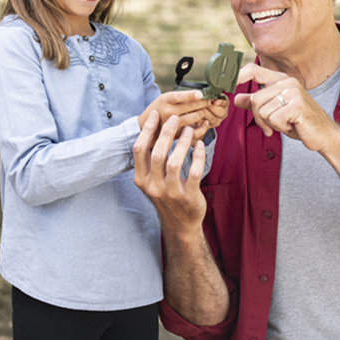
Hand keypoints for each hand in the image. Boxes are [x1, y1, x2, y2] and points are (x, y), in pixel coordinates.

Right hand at [133, 111, 207, 233]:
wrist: (180, 224)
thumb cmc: (166, 196)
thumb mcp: (151, 182)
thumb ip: (150, 163)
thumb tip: (153, 132)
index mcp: (140, 180)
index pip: (139, 150)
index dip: (146, 131)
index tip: (155, 116)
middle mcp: (152, 186)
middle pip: (157, 153)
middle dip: (166, 133)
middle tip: (174, 118)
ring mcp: (170, 192)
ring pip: (174, 162)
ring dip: (182, 142)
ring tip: (189, 130)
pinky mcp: (188, 196)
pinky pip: (194, 172)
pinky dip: (197, 156)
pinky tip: (200, 145)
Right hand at [141, 90, 219, 134]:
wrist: (145, 126)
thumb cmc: (157, 110)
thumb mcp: (163, 99)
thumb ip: (178, 97)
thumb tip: (198, 94)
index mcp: (165, 100)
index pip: (179, 96)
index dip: (191, 95)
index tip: (200, 94)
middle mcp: (168, 111)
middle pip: (191, 106)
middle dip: (203, 102)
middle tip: (208, 101)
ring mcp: (172, 123)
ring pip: (195, 117)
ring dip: (203, 112)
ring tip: (204, 110)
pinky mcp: (176, 133)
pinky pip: (194, 131)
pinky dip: (202, 127)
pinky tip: (204, 122)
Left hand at [232, 63, 339, 151]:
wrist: (323, 135)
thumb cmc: (298, 122)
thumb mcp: (274, 111)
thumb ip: (256, 104)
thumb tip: (235, 98)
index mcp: (281, 80)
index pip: (253, 70)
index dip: (238, 75)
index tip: (226, 84)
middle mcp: (287, 82)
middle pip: (254, 99)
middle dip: (259, 118)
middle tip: (272, 125)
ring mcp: (293, 92)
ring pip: (261, 111)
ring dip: (270, 124)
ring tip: (286, 123)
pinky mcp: (297, 105)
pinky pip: (273, 119)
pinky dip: (279, 127)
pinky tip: (292, 125)